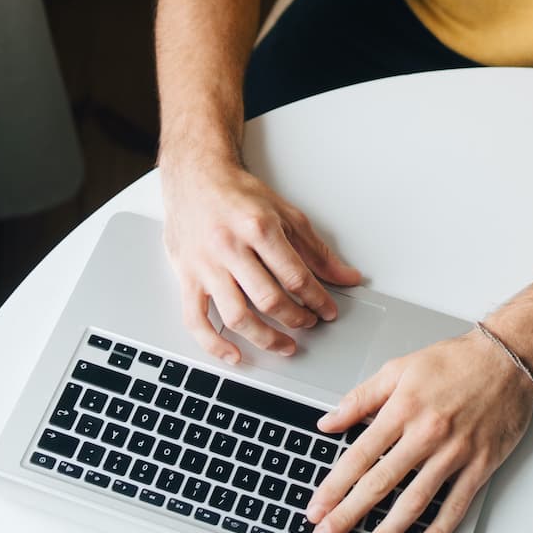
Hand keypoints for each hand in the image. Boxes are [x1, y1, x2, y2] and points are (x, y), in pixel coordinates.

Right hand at [161, 162, 362, 362]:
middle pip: (268, 299)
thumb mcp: (285, 213)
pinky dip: (215, 345)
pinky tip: (235, 355)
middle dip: (296, 319)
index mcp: (258, 227)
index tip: (328, 311)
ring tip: (285, 345)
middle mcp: (229, 247)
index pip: (295, 276)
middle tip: (309, 324)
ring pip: (236, 316)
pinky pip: (196, 320)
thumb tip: (346, 277)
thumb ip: (316, 250)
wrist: (195, 178)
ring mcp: (205, 265)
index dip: (318, 299)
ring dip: (266, 339)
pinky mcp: (186, 277)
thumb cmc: (237, 194)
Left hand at [306, 330, 532, 532]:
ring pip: (416, 500)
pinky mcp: (481, 464)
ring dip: (388, 530)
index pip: (359, 456)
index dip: (334, 486)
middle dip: (349, 514)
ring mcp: (455, 452)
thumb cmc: (456, 360)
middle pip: (381, 483)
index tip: (316, 508)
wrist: (508, 357)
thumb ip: (361, 397)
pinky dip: (439, 529)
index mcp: (403, 408)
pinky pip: (457, 504)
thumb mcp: (400, 367)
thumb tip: (328, 421)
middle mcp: (427, 433)